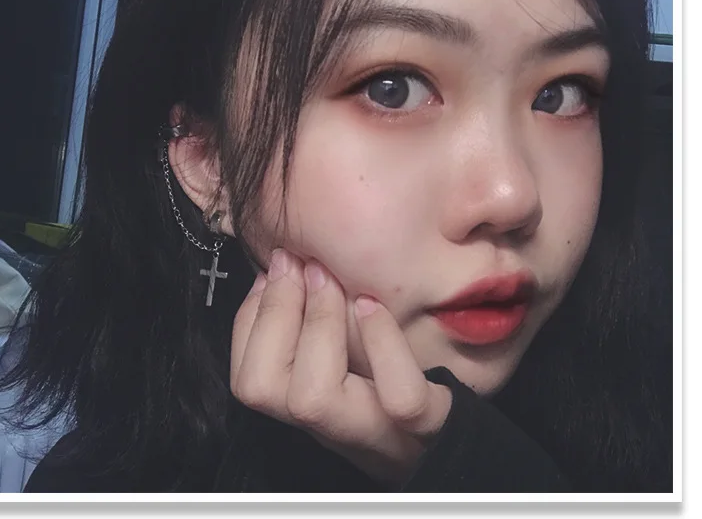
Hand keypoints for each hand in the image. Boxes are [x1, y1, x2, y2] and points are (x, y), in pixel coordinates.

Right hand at [230, 248, 452, 484]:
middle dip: (274, 313)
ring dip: (316, 323)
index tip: (272, 271)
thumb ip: (318, 323)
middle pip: (264, 389)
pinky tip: (373, 305)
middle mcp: (333, 428)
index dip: (251, 318)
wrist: (456, 442)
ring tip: (330, 277)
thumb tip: (284, 269)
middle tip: (298, 263)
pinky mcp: (430, 426)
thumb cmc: (398, 387)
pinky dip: (382, 344)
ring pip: (315, 398)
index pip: (249, 378)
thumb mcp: (351, 356)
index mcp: (312, 410)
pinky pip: (401, 397)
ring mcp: (379, 432)